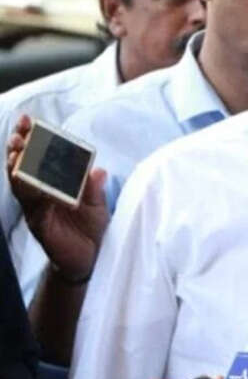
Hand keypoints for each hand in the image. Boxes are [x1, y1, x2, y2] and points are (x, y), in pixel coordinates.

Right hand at [6, 115, 109, 277]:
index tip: (30, 119)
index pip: (39, 156)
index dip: (33, 138)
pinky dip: (29, 189)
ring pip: (21, 182)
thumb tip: (99, 169)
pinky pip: (30, 203)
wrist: (88, 259)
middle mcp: (40, 192)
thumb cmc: (90, 229)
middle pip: (23, 165)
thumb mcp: (98, 206)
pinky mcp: (38, 221)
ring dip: (18, 164)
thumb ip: (95, 189)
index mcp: (54, 184)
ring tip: (18, 148)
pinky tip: (25, 176)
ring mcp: (36, 207)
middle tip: (21, 130)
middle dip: (20, 145)